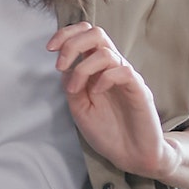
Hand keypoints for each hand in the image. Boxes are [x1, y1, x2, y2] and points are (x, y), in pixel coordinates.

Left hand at [47, 22, 177, 181]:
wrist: (131, 155)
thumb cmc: (107, 130)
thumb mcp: (79, 107)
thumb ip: (71, 85)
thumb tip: (64, 66)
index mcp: (97, 68)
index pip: (86, 34)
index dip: (66, 34)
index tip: (49, 48)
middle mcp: (112, 67)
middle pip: (96, 33)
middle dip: (72, 44)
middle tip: (59, 66)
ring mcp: (127, 77)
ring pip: (106, 52)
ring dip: (82, 69)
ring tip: (75, 90)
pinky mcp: (139, 90)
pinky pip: (123, 71)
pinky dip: (104, 79)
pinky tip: (97, 94)